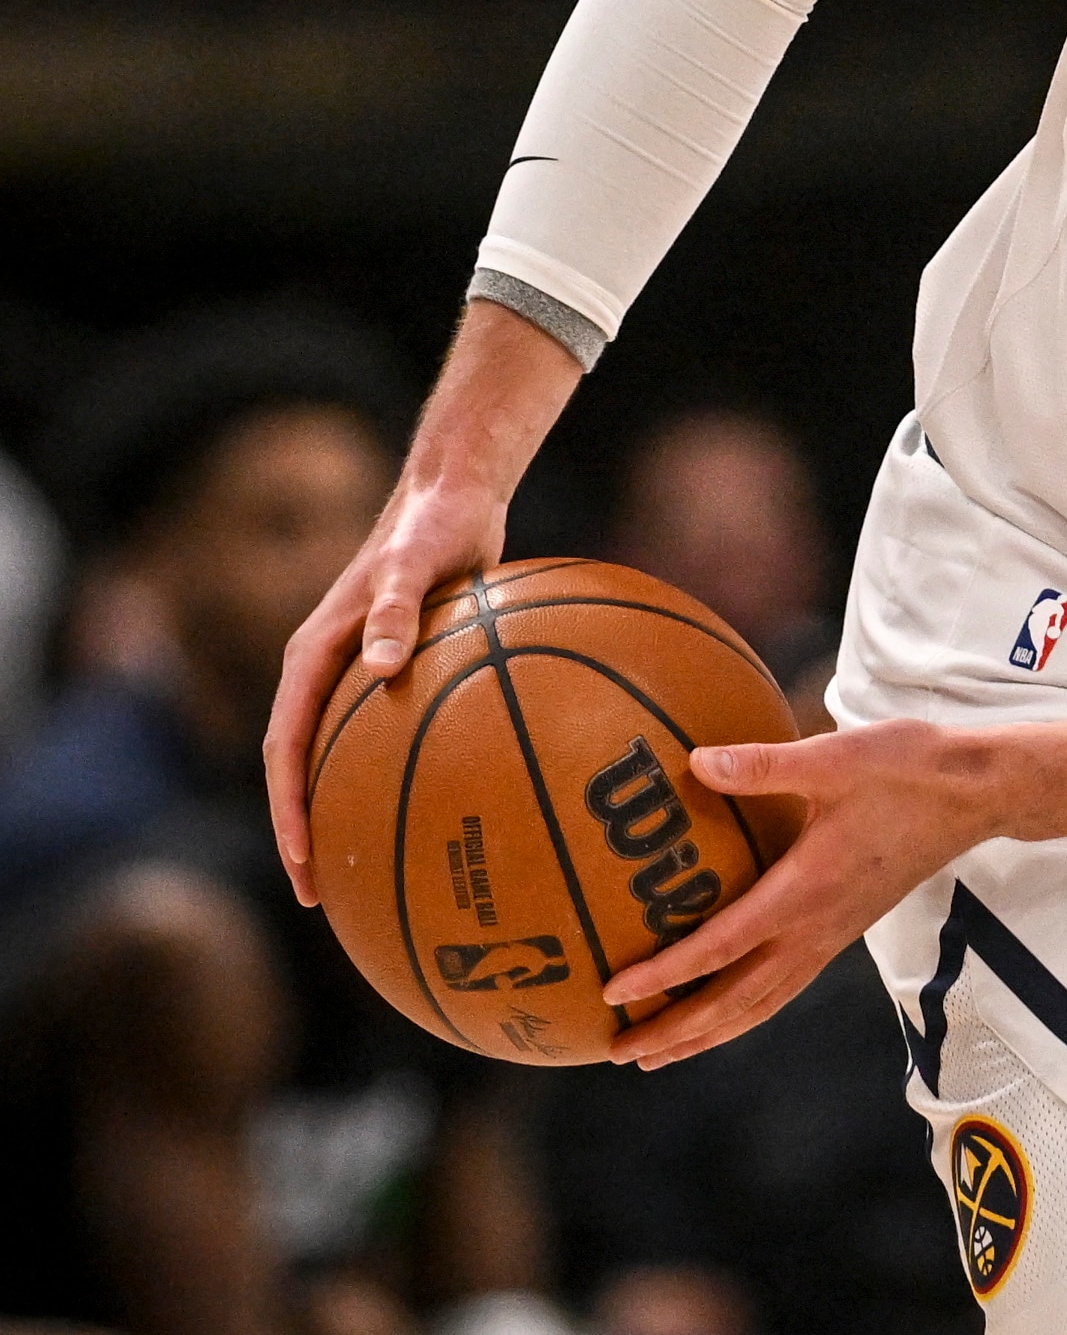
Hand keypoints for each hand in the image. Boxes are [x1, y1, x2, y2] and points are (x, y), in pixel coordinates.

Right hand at [265, 473, 508, 903]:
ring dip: (352, 811)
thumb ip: (397, 609)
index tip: (303, 864)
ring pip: (344, 757)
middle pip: (301, 768)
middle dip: (308, 833)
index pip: (285, 750)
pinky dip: (408, 772)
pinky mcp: (401, 668)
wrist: (457, 493)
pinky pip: (394, 733)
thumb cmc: (434, 525)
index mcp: (313, 657)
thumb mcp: (415, 562)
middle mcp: (328, 671)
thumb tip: (381, 667)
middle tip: (326, 897)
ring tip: (377, 871)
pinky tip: (452, 806)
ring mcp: (362, 672)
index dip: (288, 812)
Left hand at [603, 720, 1003, 1067]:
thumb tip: (695, 762)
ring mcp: (833, 935)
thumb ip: (764, 765)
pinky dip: (744, 1013)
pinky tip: (725, 1012)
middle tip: (618, 1052)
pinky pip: (784, 989)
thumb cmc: (909, 770)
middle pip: (735, 1000)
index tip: (613, 992)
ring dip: (707, 1035)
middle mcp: (816, 928)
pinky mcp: (844, 930)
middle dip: (675, 1031)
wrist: (977, 793)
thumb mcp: (836, 758)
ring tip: (659, 1055)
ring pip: (761, 1004)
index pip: (722, 946)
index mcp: (806, 891)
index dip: (664, 974)